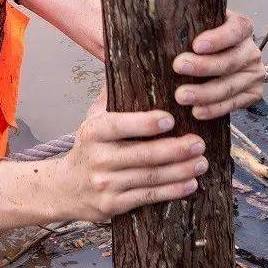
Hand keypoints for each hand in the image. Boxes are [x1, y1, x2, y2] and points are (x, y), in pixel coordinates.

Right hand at [57, 107, 207, 222]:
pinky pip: (148, 197)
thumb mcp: (93, 119)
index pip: (120, 125)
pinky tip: (190, 184)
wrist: (66, 188)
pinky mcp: (113, 206)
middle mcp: (98, 158)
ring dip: (180, 171)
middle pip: (143, 154)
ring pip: (150, 177)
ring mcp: (105, 184)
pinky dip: (172, 191)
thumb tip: (127, 61)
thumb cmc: (89, 147)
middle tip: (199, 143)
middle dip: (175, 149)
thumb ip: (112, 96)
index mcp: (93, 132)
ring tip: (201, 162)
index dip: (145, 123)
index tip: (170, 120)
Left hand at [171, 11, 264, 119]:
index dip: (218, 38)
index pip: (235, 30)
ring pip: (229, 87)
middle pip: (230, 61)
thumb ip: (190, 22)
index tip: (196, 45)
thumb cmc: (205, 37)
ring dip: (204, 93)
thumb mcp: (204, 24)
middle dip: (203, 66)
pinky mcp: (252, 94)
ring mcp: (254, 75)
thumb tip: (159, 24)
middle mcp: (251, 51)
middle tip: (178, 67)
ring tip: (181, 96)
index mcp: (242, 28)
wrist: (226, 58)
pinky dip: (214, 109)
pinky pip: (233, 104)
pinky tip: (196, 111)